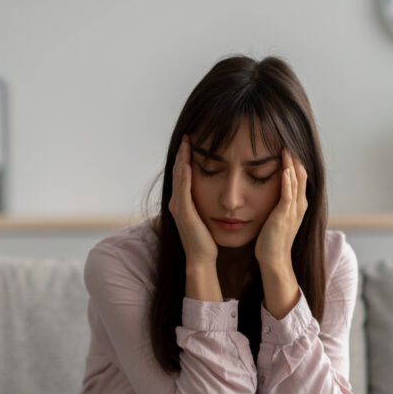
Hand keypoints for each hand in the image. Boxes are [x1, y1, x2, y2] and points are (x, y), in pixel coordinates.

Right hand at [168, 136, 217, 266]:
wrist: (202, 259)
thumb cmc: (207, 240)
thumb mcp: (206, 216)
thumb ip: (207, 203)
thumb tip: (216, 191)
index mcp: (182, 202)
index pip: (183, 174)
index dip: (186, 157)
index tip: (193, 141)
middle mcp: (176, 202)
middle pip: (179, 170)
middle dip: (183, 152)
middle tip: (187, 134)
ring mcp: (178, 206)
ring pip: (179, 176)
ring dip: (182, 158)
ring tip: (187, 142)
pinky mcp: (183, 211)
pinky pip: (183, 188)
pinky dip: (185, 174)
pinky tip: (188, 161)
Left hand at [254, 149, 307, 269]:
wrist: (274, 259)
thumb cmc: (273, 240)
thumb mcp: (280, 217)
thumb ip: (281, 204)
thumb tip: (275, 192)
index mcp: (299, 205)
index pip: (301, 177)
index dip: (296, 162)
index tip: (288, 147)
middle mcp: (300, 205)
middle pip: (302, 175)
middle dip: (296, 158)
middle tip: (288, 141)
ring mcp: (293, 210)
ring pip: (296, 182)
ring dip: (291, 165)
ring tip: (286, 149)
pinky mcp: (284, 215)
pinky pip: (288, 195)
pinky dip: (287, 181)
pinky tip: (284, 169)